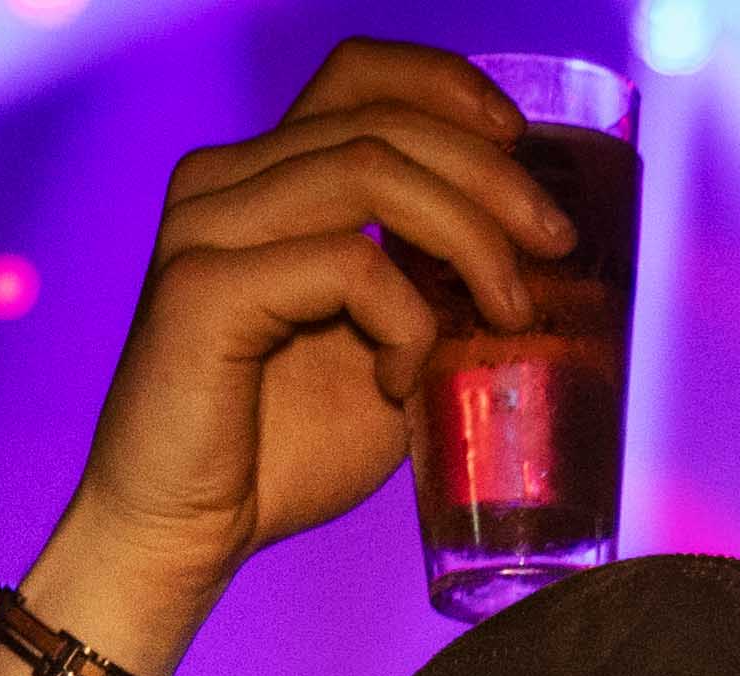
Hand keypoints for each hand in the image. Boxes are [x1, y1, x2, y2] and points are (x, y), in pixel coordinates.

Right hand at [52, 41, 572, 626]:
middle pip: (381, 120)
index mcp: (261, 179)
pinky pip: (347, 264)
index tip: (520, 140)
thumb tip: (535, 264)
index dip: (447, 86)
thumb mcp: (384, 353)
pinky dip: (405, 319)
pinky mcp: (205, 288)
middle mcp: (224, 182)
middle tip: (556, 243)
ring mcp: (208, 227)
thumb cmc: (281, 453)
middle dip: (490, 175)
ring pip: (372, 172)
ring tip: (507, 312)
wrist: (183, 537)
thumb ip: (434, 292)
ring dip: (468, 237)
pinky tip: (402, 378)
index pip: (357, 75)